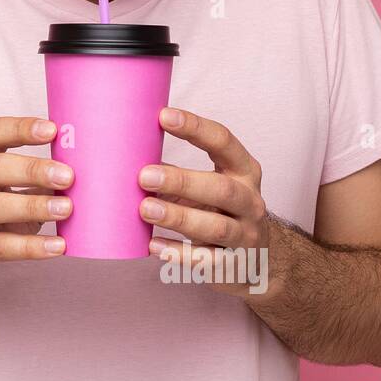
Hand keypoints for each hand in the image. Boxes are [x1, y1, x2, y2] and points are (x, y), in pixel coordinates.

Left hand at [139, 107, 273, 297]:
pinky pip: (206, 260)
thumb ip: (175, 174)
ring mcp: (246, 235)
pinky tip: (153, 245)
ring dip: (178, 217)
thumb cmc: (218, 212)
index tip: (162, 116)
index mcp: (244, 170)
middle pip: (221, 189)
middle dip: (182, 181)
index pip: (224, 142)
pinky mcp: (233, 265)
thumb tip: (125, 160)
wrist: (255, 262)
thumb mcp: (207, 186)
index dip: (195, 128)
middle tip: (144, 176)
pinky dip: (179, 253)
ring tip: (145, 209)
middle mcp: (250, 201)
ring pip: (216, 226)